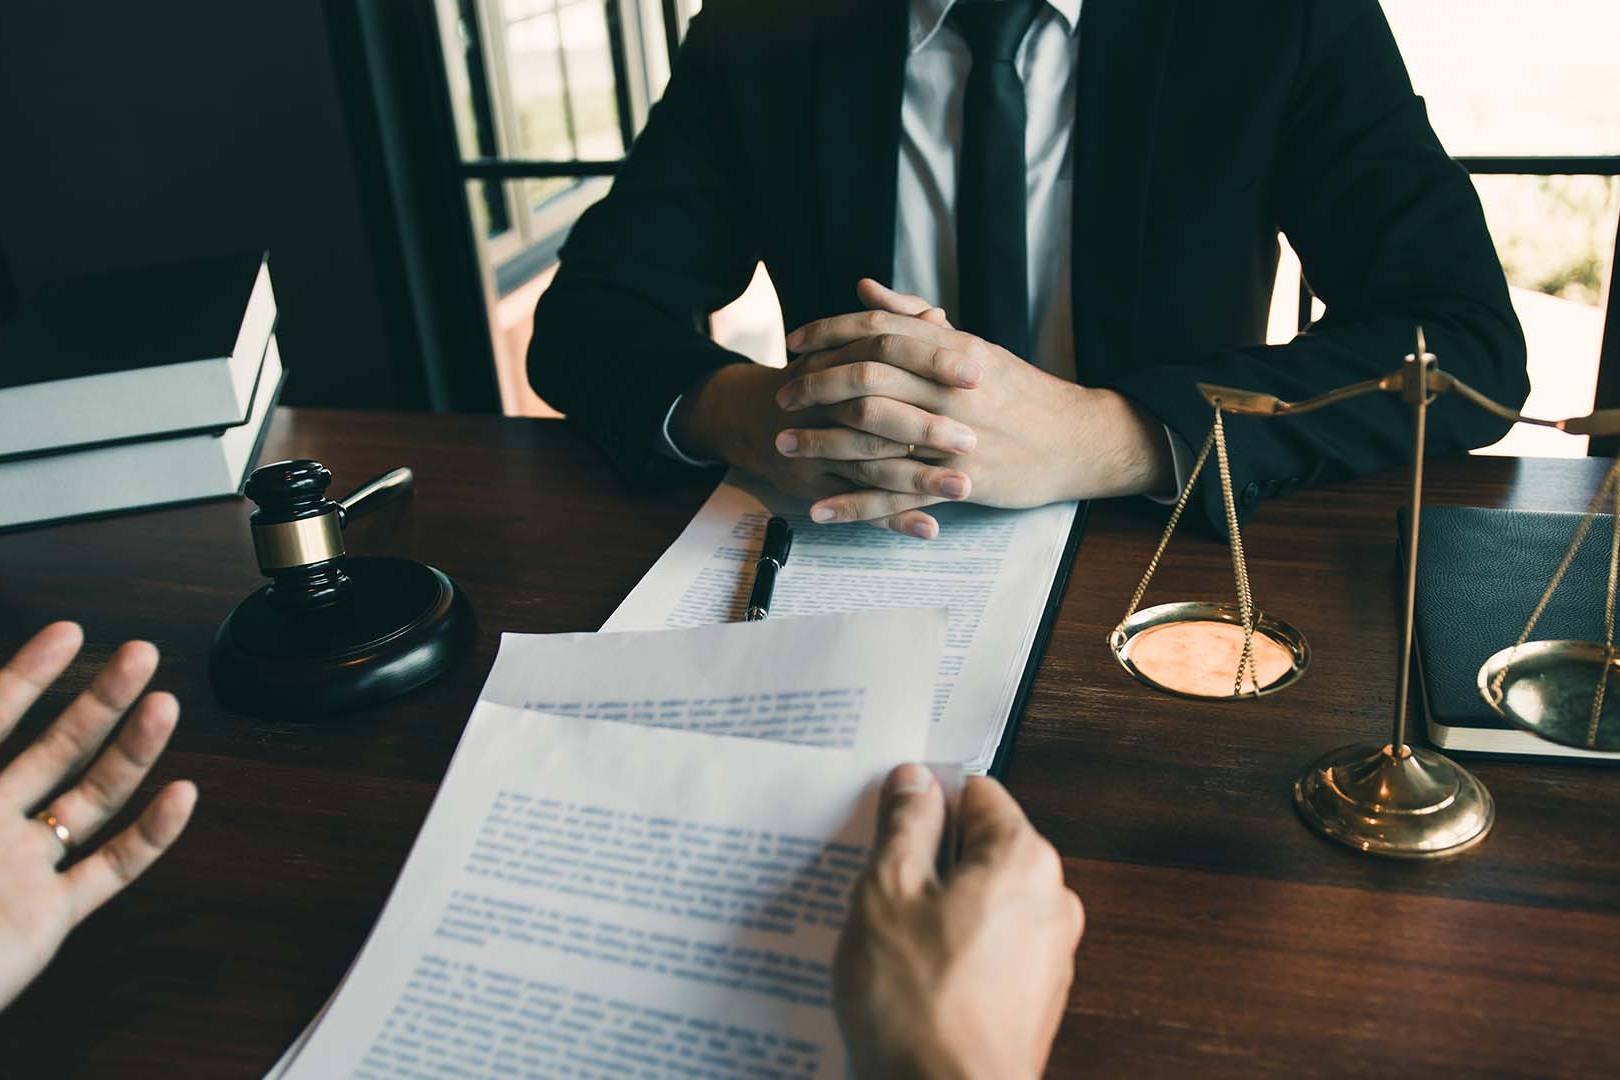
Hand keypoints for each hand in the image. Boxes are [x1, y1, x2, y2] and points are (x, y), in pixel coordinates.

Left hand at [0, 622, 196, 1009]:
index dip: (31, 673)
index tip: (71, 633)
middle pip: (58, 747)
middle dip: (101, 697)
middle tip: (140, 655)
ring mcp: (23, 868)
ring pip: (93, 798)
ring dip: (134, 751)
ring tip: (166, 706)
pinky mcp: (48, 916)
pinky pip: (112, 869)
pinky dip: (152, 834)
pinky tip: (181, 797)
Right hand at [669, 303, 981, 537]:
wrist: (750, 415)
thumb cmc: (815, 379)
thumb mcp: (846, 349)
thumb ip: (894, 332)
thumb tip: (938, 317)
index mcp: (839, 361)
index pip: (887, 352)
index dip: (932, 362)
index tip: (978, 371)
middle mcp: (825, 405)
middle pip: (877, 413)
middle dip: (926, 428)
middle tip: (973, 439)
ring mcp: (817, 448)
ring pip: (871, 466)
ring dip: (918, 480)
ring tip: (965, 488)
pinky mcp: (814, 485)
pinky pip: (858, 505)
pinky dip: (893, 519)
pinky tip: (930, 529)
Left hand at [780, 279, 1173, 528]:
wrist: (1078, 440)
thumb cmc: (1020, 391)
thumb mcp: (972, 345)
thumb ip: (914, 319)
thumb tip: (863, 290)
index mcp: (954, 349)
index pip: (879, 331)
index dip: (829, 333)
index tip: (794, 342)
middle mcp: (951, 389)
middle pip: (867, 379)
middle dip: (815, 387)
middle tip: (783, 397)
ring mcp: (955, 437)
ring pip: (875, 438)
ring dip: (822, 444)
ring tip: (784, 447)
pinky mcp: (960, 481)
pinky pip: (897, 495)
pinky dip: (856, 504)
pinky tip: (820, 509)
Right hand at [834, 764, 1082, 1078]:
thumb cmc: (919, 1005)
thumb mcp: (888, 892)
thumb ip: (904, 826)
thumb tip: (915, 781)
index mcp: (1024, 859)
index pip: (976, 792)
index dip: (926, 801)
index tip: (888, 822)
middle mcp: (1051, 900)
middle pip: (981, 849)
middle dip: (928, 862)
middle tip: (876, 887)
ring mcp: (1048, 954)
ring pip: (983, 903)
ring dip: (937, 912)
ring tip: (888, 943)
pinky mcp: (1034, 998)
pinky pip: (989, 950)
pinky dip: (954, 954)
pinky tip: (913, 980)